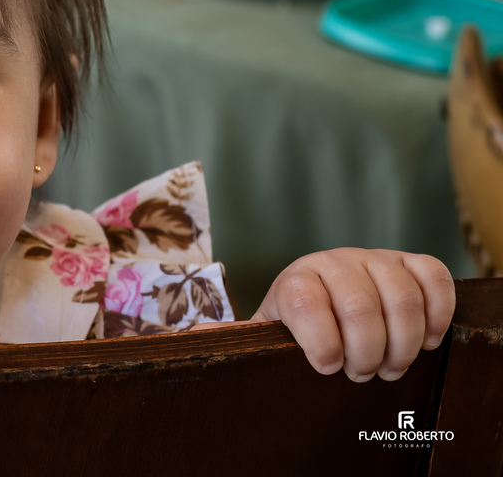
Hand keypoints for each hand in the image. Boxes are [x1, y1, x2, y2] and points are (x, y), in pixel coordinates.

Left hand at [248, 248, 454, 380]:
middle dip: (366, 352)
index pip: (305, 302)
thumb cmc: (296, 329)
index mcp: (295, 279)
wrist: (324, 300)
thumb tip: (197, 339)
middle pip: (359, 305)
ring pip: (401, 297)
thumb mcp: (266, 334)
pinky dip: (436, 313)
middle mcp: (334, 261)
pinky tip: (424, 340)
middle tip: (363, 374)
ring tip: (391, 366)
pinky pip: (434, 278)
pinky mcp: (410, 262)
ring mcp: (375, 258)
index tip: (327, 368)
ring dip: (402, 343)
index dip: (321, 342)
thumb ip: (238, 337)